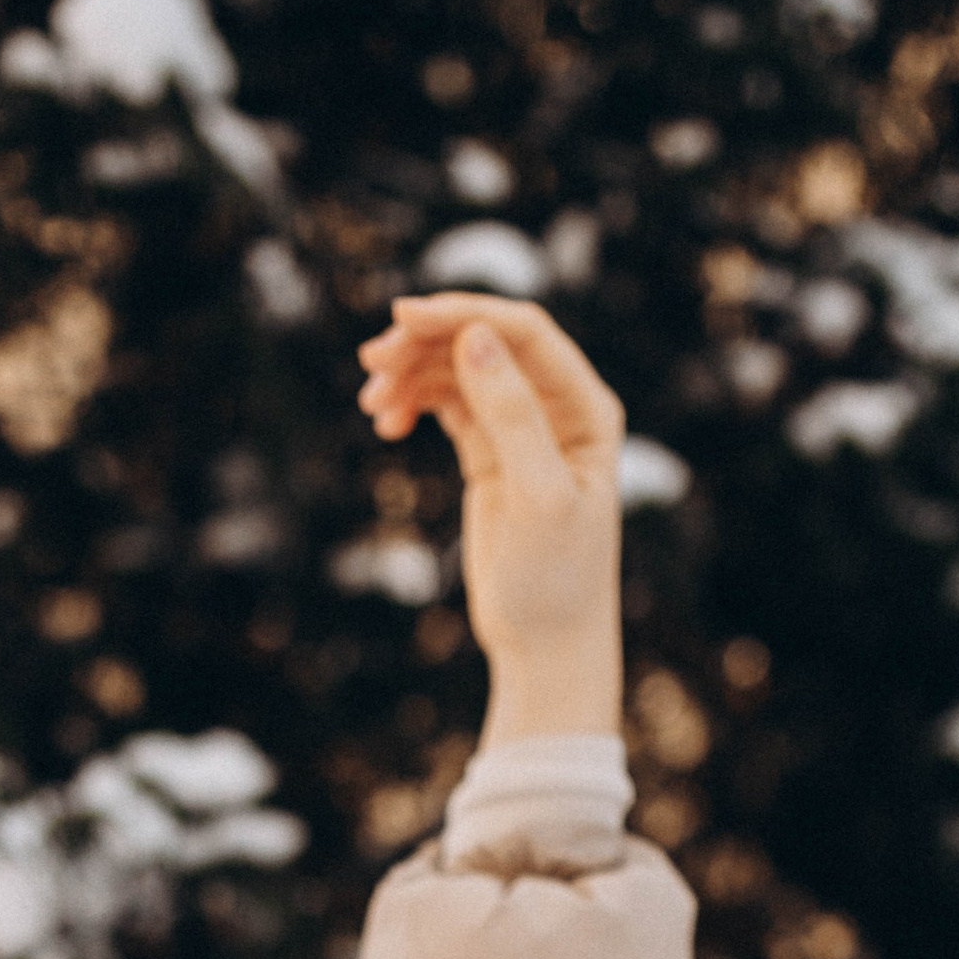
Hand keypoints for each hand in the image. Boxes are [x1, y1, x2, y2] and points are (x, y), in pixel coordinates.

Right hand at [356, 295, 625, 743]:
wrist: (545, 644)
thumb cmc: (555, 579)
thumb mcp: (537, 496)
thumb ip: (511, 414)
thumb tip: (475, 335)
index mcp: (587, 408)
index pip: (525, 333)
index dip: (465, 314)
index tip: (403, 320)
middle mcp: (558, 408)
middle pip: (485, 341)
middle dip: (427, 342)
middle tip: (371, 364)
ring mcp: (521, 427)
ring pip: (459, 369)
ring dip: (412, 374)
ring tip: (372, 406)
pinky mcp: (490, 453)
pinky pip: (446, 403)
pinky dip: (414, 401)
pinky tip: (386, 424)